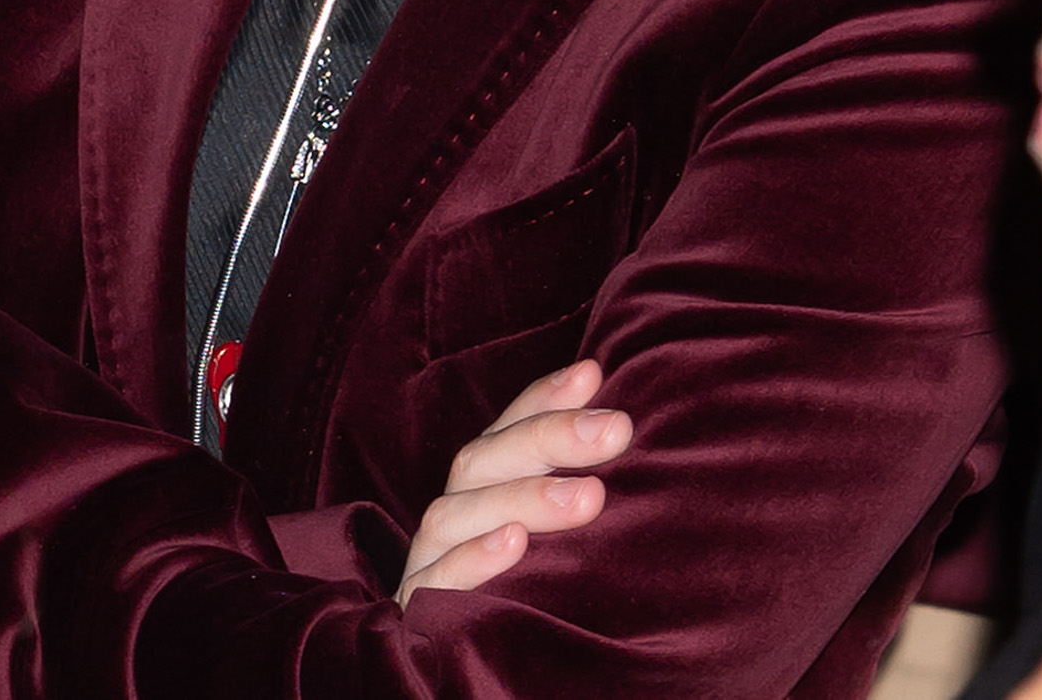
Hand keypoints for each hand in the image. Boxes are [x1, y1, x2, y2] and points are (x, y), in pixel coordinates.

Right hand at [398, 360, 632, 602]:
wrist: (463, 680)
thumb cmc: (527, 600)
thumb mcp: (555, 543)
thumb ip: (575, 491)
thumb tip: (626, 427)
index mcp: (480, 491)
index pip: (505, 430)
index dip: (544, 398)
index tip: (594, 373)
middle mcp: (450, 517)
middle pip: (483, 459)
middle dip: (549, 436)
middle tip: (616, 430)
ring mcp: (426, 564)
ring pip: (456, 512)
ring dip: (524, 497)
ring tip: (590, 498)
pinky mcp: (415, 614)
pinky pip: (435, 582)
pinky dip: (472, 560)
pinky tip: (514, 545)